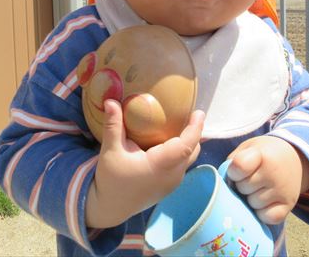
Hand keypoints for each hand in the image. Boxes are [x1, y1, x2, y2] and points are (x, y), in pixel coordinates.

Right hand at [85, 100, 203, 228]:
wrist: (110, 207)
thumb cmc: (111, 180)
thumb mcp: (110, 151)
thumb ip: (113, 125)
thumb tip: (111, 101)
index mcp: (160, 166)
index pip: (186, 145)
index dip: (195, 128)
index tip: (198, 112)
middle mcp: (172, 176)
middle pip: (193, 150)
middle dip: (194, 131)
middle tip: (189, 113)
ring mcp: (173, 183)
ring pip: (189, 158)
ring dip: (189, 141)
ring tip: (182, 123)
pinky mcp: (170, 186)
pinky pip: (183, 164)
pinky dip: (182, 150)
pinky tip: (171, 140)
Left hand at [226, 136, 308, 224]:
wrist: (294, 157)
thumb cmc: (263, 154)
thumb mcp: (247, 148)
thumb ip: (232, 163)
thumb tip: (222, 187)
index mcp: (261, 155)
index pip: (239, 167)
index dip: (233, 172)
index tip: (238, 170)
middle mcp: (274, 173)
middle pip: (243, 188)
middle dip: (241, 185)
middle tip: (250, 178)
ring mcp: (282, 190)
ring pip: (253, 204)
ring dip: (251, 199)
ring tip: (258, 188)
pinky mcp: (289, 205)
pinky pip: (267, 218)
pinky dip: (262, 213)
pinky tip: (265, 201)